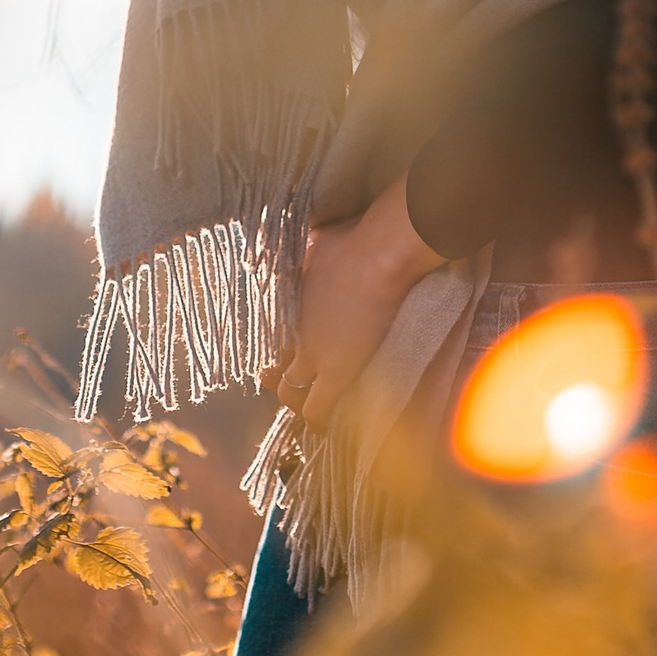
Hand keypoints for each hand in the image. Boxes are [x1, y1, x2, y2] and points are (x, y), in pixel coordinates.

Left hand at [264, 172, 446, 431]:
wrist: (382, 251)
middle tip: (279, 379)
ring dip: (295, 401)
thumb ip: (304, 245)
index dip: (278, 348)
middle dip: (278, 376)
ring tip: (302, 405)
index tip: (281, 351)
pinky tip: (319, 429)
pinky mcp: (338, 371)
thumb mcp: (314, 237)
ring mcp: (314, 354)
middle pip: (278, 365)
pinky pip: (318, 408)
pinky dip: (315, 421)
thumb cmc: (355, 238)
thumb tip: (285, 226)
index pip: (274, 337)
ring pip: (293, 392)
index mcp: (287, 303)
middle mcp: (294, 331)